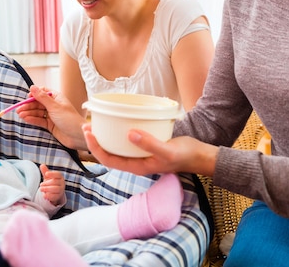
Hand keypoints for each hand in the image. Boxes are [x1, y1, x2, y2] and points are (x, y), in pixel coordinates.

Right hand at [16, 85, 88, 149]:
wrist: (78, 136)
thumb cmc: (69, 119)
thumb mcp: (54, 107)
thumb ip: (42, 97)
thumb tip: (32, 87)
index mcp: (57, 98)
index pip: (43, 92)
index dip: (34, 94)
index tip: (27, 98)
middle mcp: (54, 106)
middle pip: (38, 103)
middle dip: (28, 106)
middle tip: (19, 109)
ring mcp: (52, 116)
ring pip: (38, 112)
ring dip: (29, 113)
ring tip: (20, 115)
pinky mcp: (50, 125)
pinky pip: (39, 120)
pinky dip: (32, 119)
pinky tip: (25, 119)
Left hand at [39, 163, 65, 205]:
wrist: (54, 192)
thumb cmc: (51, 182)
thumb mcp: (48, 177)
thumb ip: (45, 171)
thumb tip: (42, 165)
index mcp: (59, 177)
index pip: (58, 174)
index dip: (52, 173)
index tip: (46, 173)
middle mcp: (62, 183)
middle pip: (55, 182)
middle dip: (47, 183)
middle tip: (40, 184)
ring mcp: (61, 190)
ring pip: (55, 189)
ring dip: (47, 189)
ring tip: (41, 189)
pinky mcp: (58, 196)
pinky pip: (54, 196)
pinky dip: (49, 196)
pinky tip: (44, 195)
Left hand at [82, 123, 218, 176]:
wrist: (199, 155)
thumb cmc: (184, 155)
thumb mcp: (167, 150)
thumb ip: (149, 144)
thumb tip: (129, 134)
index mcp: (137, 167)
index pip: (109, 160)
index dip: (96, 148)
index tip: (89, 133)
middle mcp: (136, 162)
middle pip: (109, 154)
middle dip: (96, 141)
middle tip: (88, 125)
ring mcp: (141, 154)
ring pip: (117, 147)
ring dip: (106, 137)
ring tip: (97, 123)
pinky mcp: (146, 146)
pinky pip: (128, 140)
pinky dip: (119, 132)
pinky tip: (119, 122)